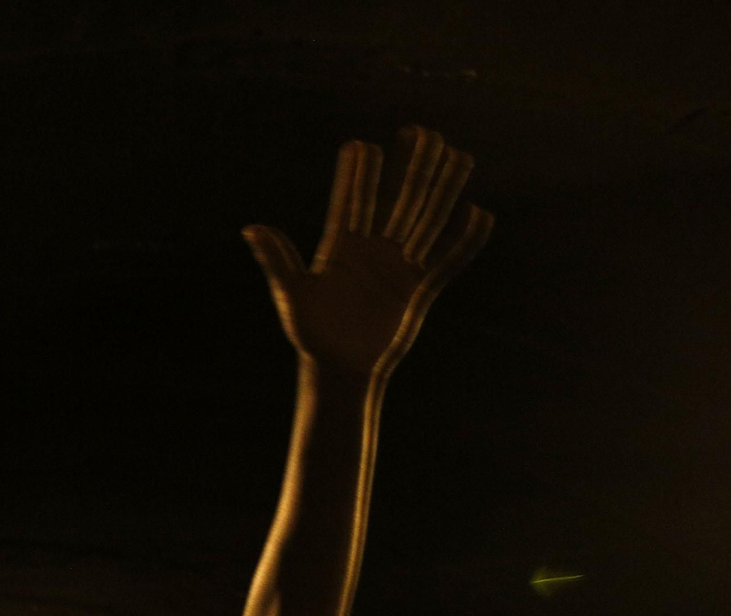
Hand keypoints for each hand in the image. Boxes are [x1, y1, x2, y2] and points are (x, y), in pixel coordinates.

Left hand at [244, 126, 492, 381]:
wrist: (340, 370)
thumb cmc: (311, 335)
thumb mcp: (293, 295)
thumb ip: (277, 260)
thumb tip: (251, 228)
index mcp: (341, 248)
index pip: (352, 202)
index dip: (358, 175)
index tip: (362, 144)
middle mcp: (373, 251)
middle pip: (396, 199)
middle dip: (409, 166)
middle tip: (421, 131)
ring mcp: (399, 267)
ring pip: (426, 219)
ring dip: (442, 189)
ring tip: (457, 155)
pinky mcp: (419, 290)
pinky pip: (448, 261)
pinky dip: (464, 241)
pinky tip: (479, 214)